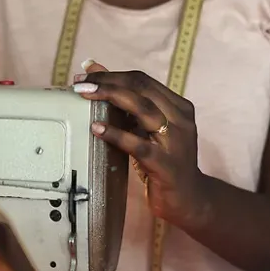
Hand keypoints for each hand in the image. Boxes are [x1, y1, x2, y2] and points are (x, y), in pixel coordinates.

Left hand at [74, 62, 202, 226]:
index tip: (85, 76)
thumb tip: (95, 70)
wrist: (190, 200)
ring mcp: (175, 142)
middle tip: (79, 84)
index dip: (112, 75)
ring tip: (85, 96)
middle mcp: (180, 119)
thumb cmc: (164, 161)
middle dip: (108, 82)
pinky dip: (116, 133)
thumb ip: (127, 102)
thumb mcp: (147, 129)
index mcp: (178, 106)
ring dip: (110, 97)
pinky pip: (139, 145)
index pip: (142, 80)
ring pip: (143, 109)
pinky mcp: (166, 165)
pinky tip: (97, 128)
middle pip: (141, 88)